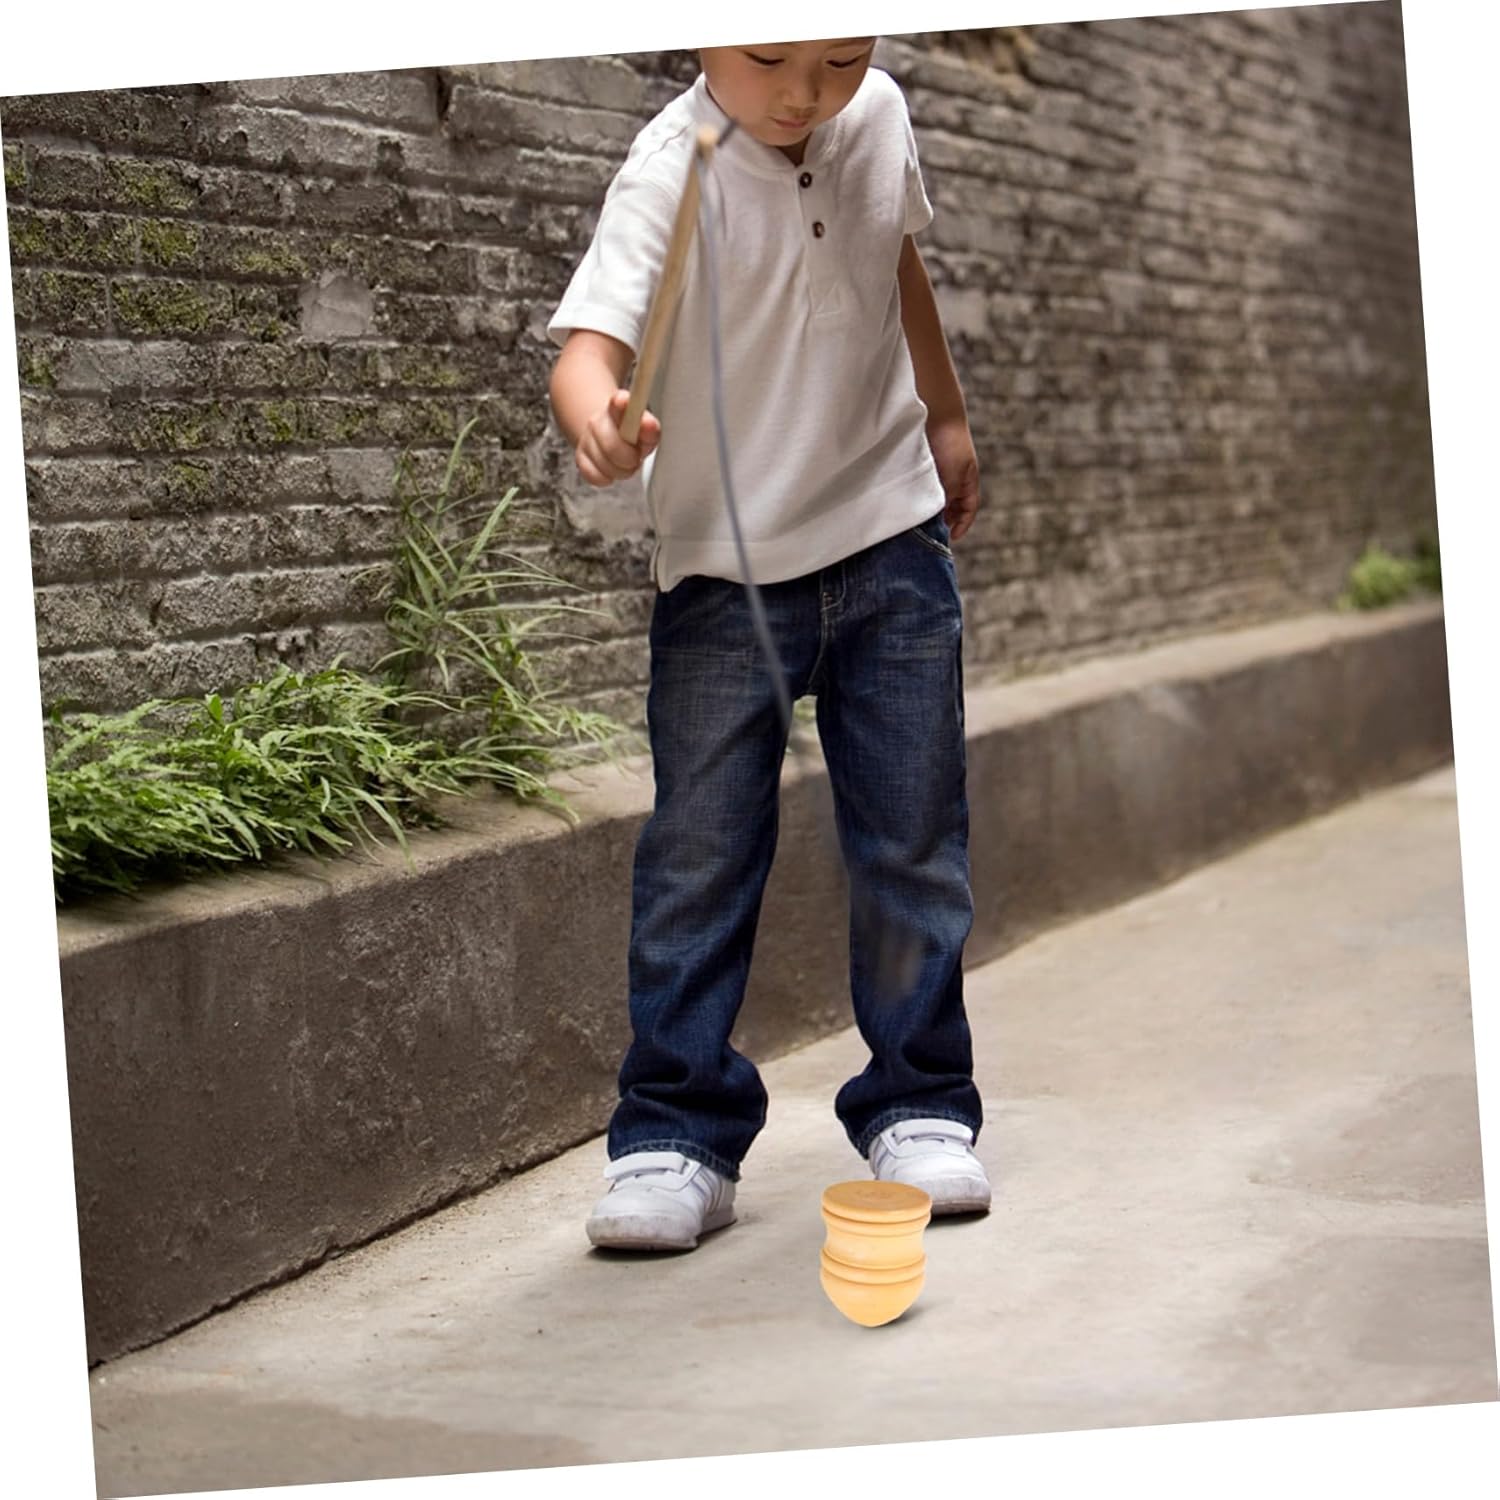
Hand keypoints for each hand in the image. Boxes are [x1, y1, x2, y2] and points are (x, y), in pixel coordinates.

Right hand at [575, 389, 660, 487]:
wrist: (610, 435)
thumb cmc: (633, 435)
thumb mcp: (647, 430)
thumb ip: (649, 428)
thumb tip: (649, 425)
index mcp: (618, 407)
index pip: (619, 403)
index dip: (621, 403)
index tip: (623, 401)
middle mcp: (597, 421)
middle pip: (612, 447)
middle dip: (630, 458)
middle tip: (636, 457)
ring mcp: (586, 439)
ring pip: (606, 466)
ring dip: (622, 470)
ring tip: (626, 462)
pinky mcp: (580, 458)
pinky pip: (595, 476)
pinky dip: (607, 478)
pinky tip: (611, 468)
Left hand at [927, 418, 979, 541]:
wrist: (934, 410)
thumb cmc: (949, 441)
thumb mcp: (953, 475)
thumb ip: (948, 496)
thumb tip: (939, 516)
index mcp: (968, 480)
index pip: (969, 508)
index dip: (962, 524)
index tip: (951, 538)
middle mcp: (954, 477)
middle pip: (951, 506)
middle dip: (943, 520)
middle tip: (930, 535)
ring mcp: (938, 471)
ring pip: (934, 498)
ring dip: (928, 510)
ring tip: (917, 522)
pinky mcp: (922, 465)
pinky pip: (920, 487)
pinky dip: (917, 497)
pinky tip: (907, 503)